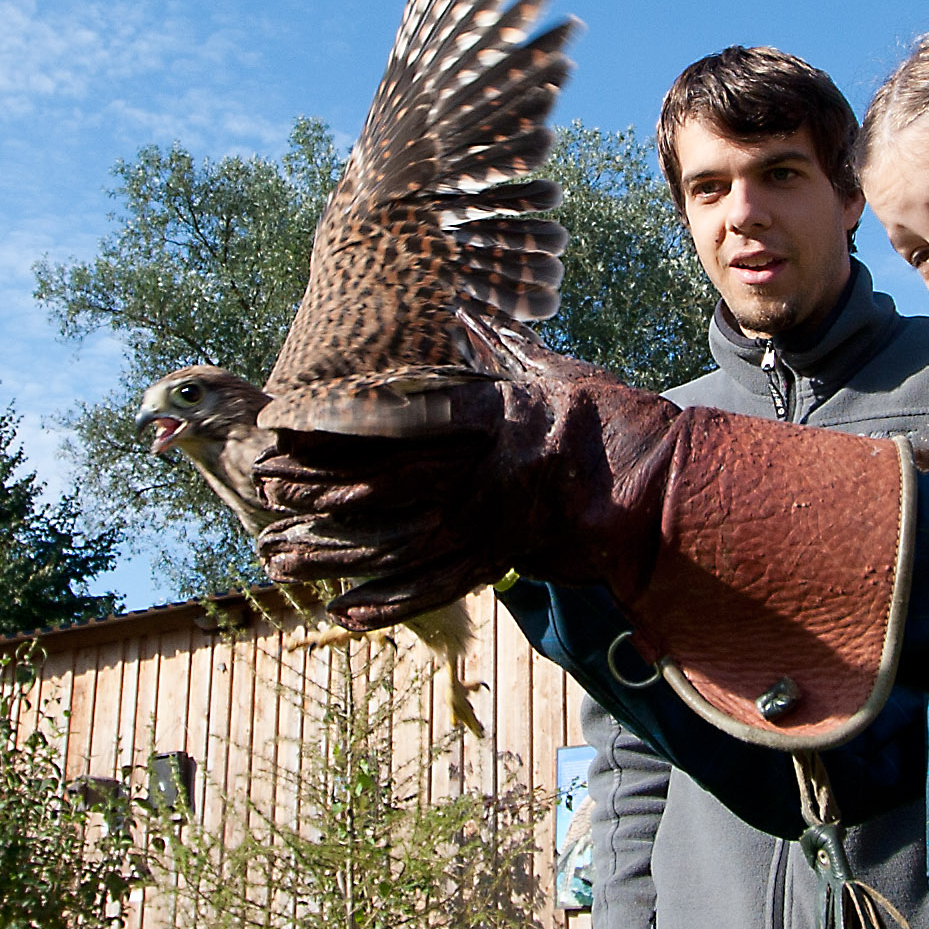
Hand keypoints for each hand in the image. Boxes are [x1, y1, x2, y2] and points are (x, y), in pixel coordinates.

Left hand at [254, 357, 682, 628]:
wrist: (663, 485)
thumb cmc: (612, 421)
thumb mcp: (557, 372)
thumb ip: (506, 351)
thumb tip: (473, 316)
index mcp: (491, 415)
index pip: (395, 417)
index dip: (332, 424)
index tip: (283, 423)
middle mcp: (481, 471)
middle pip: (380, 482)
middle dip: (315, 486)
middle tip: (264, 486)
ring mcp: (491, 522)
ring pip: (395, 542)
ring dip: (333, 552)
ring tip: (279, 555)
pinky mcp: (505, 561)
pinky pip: (439, 587)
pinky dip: (391, 603)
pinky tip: (347, 612)